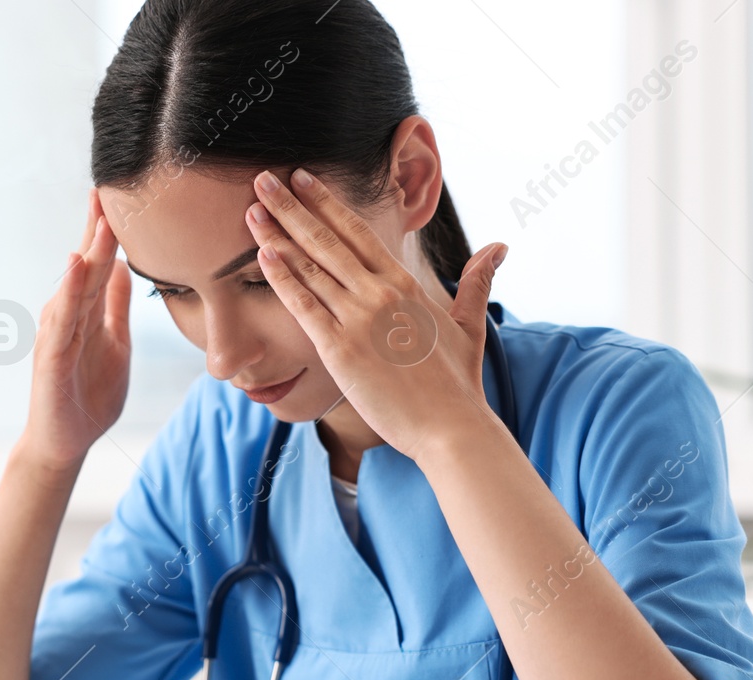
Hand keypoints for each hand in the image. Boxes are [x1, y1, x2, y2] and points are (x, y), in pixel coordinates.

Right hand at [21, 189, 132, 471]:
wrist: (65, 442)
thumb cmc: (89, 395)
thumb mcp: (115, 343)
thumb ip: (117, 307)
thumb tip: (128, 267)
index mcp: (87, 312)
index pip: (100, 263)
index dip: (109, 230)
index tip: (122, 192)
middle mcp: (68, 316)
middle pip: (87, 265)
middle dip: (97, 228)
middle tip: (109, 187)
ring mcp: (57, 335)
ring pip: (75, 286)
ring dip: (87, 252)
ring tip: (100, 219)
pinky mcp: (50, 358)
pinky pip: (62, 320)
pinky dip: (70, 293)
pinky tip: (77, 267)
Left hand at [246, 168, 508, 459]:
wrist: (450, 427)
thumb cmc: (458, 384)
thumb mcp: (470, 324)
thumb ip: (476, 281)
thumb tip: (500, 246)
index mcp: (405, 283)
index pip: (358, 232)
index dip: (326, 203)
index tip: (302, 179)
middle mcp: (380, 293)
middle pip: (327, 240)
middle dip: (291, 207)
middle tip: (263, 179)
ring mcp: (359, 319)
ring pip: (311, 267)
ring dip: (278, 235)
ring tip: (253, 210)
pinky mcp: (341, 349)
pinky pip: (305, 306)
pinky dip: (282, 279)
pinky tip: (262, 255)